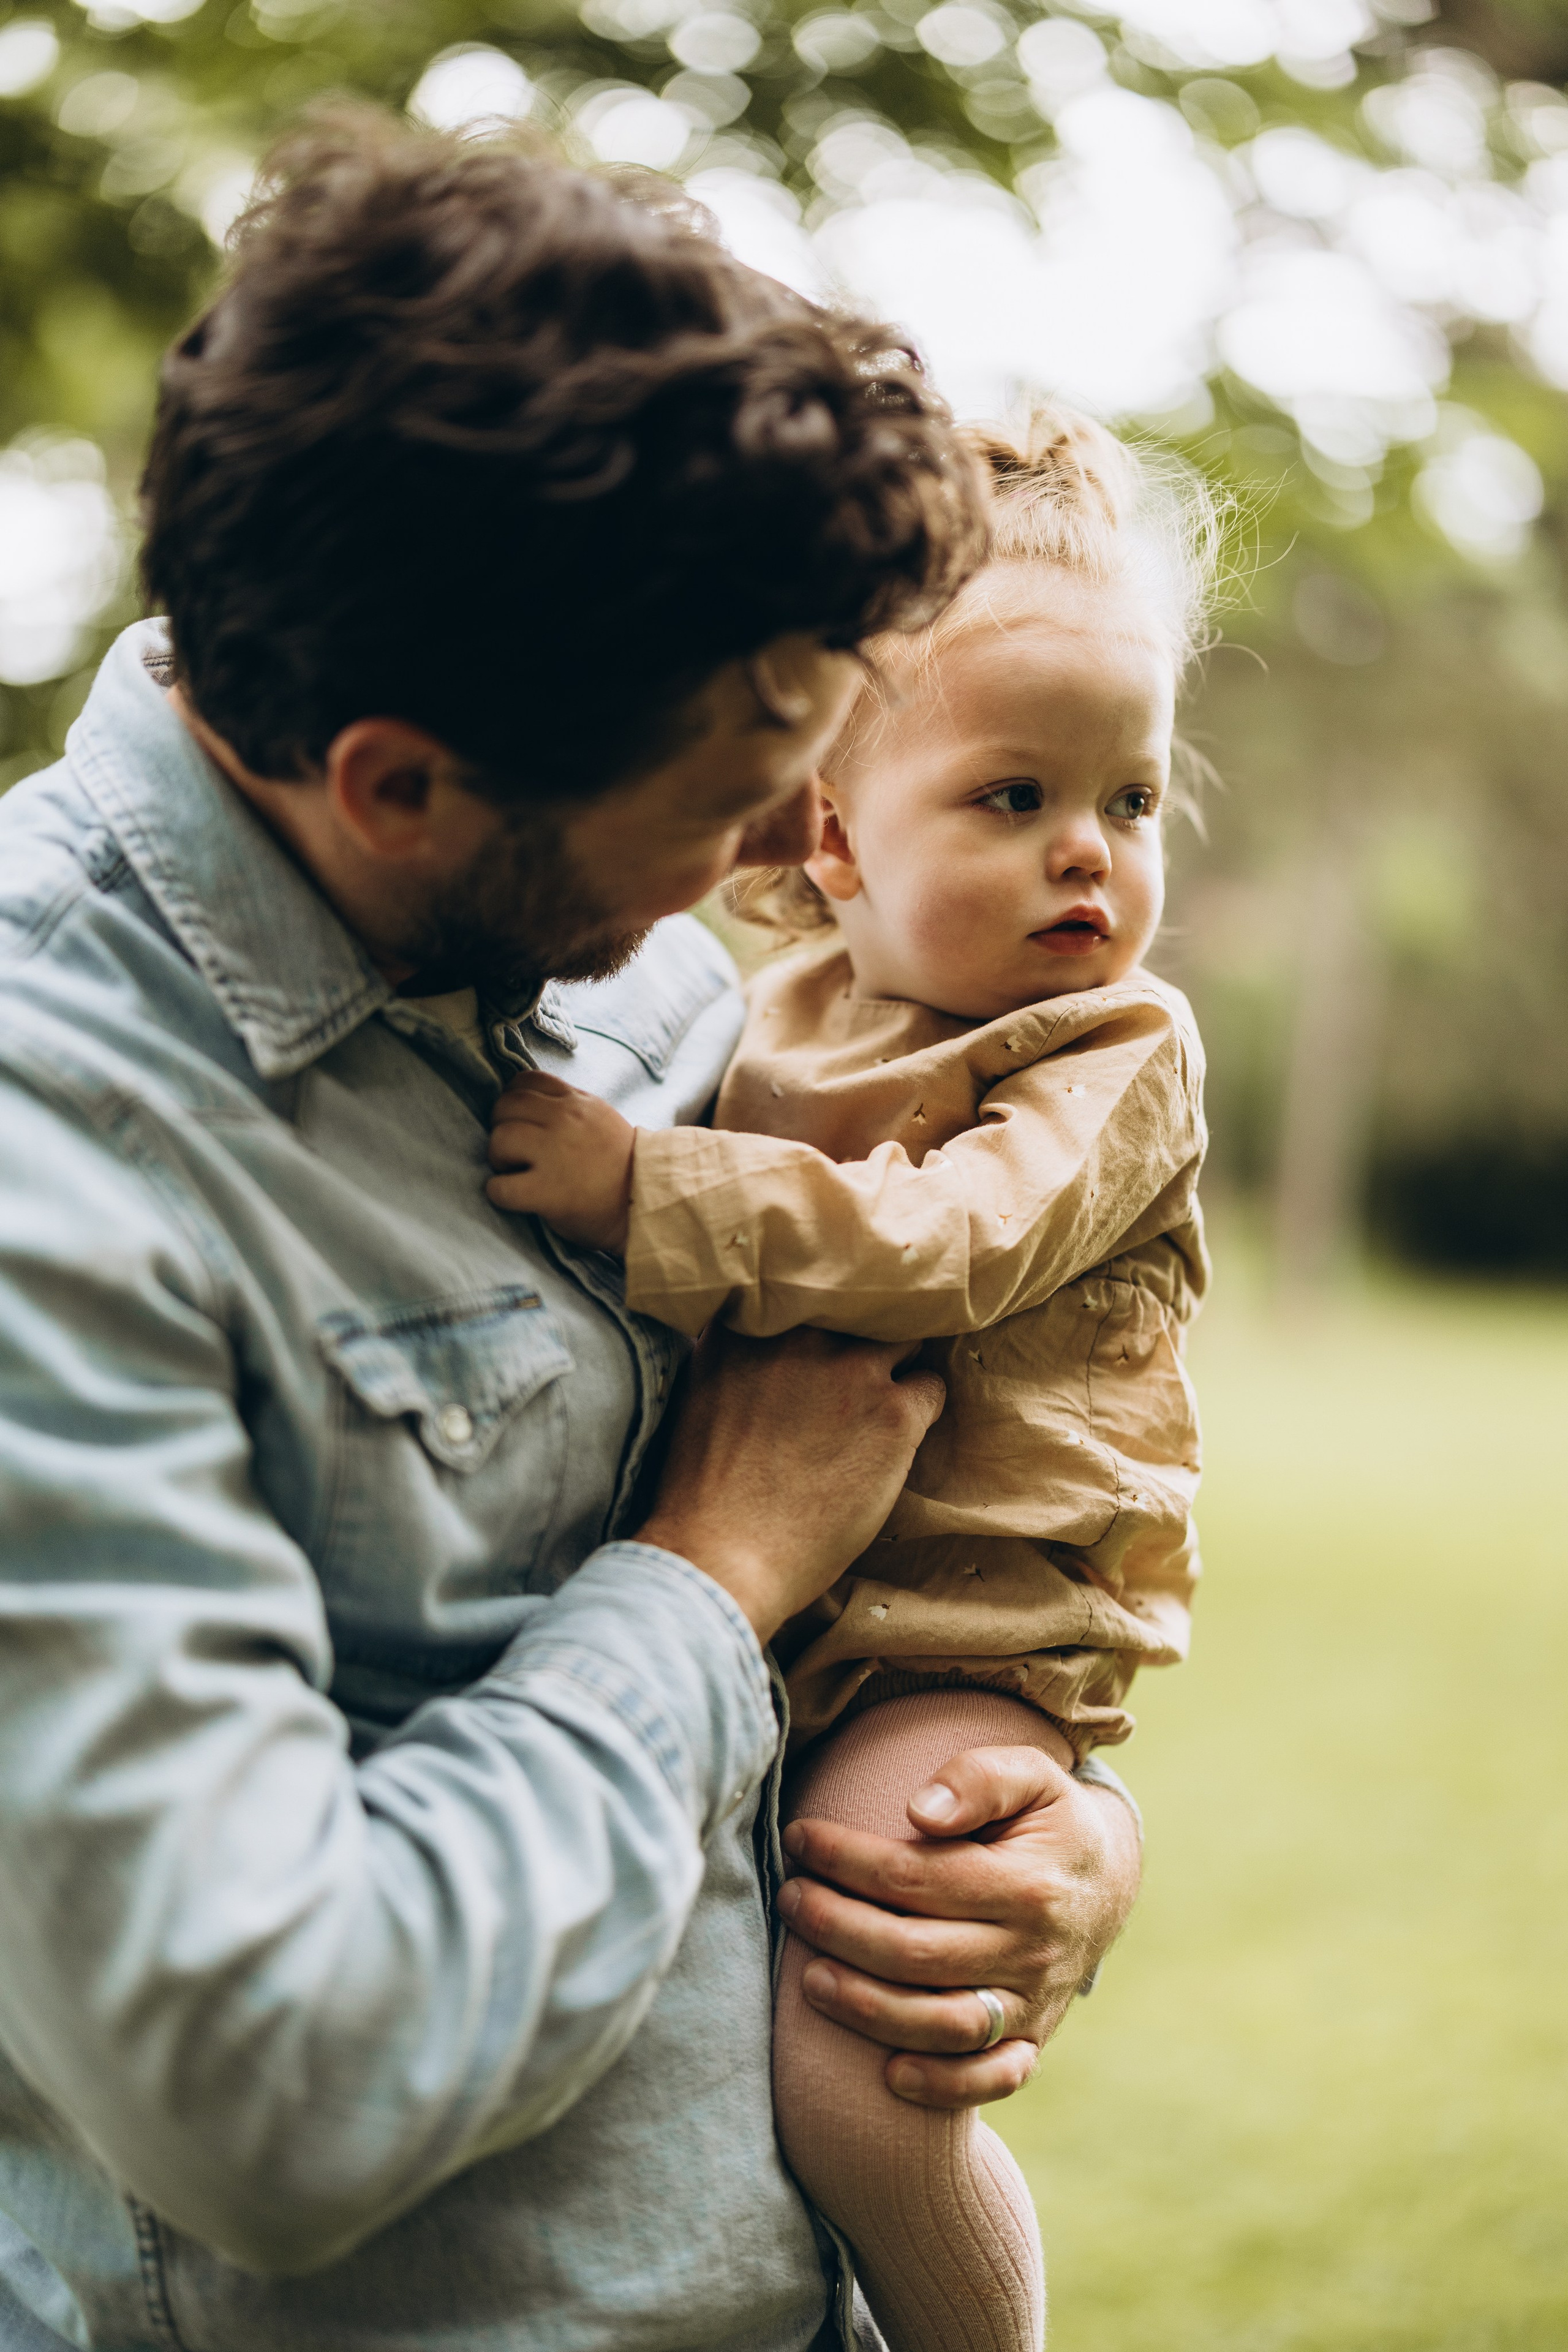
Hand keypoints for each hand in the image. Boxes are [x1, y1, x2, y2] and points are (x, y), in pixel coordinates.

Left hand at [486, 1072, 633, 1251]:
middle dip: (501, 1126)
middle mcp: (565, 1121)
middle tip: (513, 1149)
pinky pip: (499, 1187)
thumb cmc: (620, 1164)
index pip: (525, 1081)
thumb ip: (569, 1106)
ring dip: (498, 1157)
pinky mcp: (547, 1192)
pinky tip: (514, 1195)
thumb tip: (528, 1103)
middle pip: (505, 1106)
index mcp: (577, 1102)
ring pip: (499, 1140)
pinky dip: (499, 1192)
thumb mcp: (600, 1118)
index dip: (513, 1100)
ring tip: (514, 1170)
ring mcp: (555, 1155)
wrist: (646, 1202)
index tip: (519, 1120)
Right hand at [637, 1325, 944, 1643]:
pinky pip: (932, 1388)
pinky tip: (895, 1440)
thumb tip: (764, 1330)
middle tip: (862, 1367)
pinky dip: (921, 1410)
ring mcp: (852, 1370)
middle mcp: (802, 1333)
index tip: (830, 1328)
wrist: (722, 1554)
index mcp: (749, 1324)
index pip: (810, 1281)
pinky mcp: (893, 1415)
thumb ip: (736, 1348)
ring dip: (898, 1366)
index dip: (827, 1304)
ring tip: (884, 1402)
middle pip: (862, 1303)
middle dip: (865, 1330)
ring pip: (905, 1338)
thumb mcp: (701, 1392)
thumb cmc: (703, 1489)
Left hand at [777, 1745, 1140, 2106]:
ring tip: (809, 1978)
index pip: (915, 1878)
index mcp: (1028, 1884)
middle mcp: (1033, 1952)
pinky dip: (942, 2085)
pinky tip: (889, 2076)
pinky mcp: (1031, 2040)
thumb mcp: (1030, 1775)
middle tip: (789, 1899)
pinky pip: (989, 2078)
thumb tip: (921, 1811)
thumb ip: (979, 1779)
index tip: (799, 1837)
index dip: (846, 1859)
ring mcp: (1033, 2004)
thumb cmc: (1047, 1818)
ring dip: (868, 2008)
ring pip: (942, 2024)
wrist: (1106, 1880)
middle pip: (915, 1953)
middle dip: (838, 1927)